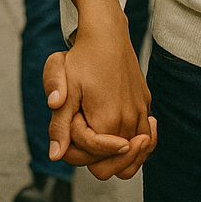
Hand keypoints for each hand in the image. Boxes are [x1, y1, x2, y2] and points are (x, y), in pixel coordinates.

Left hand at [43, 24, 155, 180]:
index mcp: (109, 122)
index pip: (94, 159)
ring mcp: (142, 114)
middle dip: (95, 158)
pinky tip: (122, 134)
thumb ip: (60, 125)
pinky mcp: (146, 105)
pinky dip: (134, 145)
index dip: (76, 148)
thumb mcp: (66, 89)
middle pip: (114, 167)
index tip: (72, 125)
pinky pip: (144, 139)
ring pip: (134, 159)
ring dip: (116, 156)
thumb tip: (54, 156)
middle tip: (82, 133)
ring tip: (100, 141)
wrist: (107, 34)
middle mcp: (131, 122)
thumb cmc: (83, 58)